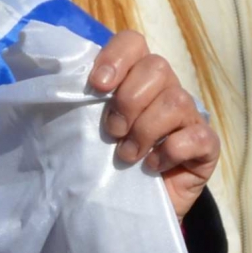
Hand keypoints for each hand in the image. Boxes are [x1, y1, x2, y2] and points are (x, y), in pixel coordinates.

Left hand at [84, 30, 217, 218]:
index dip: (116, 58)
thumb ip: (73, 103)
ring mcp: (189, 117)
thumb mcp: (83, 131)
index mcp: (134, 78)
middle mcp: (165, 90)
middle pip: (157, 67)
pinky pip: (196, 136)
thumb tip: (45, 76)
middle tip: (112, 132)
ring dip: (145, 131)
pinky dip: (170, 152)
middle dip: (128, 101)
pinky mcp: (206, 146)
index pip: (133, 43)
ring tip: (127, 156)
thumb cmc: (103, 165)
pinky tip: (153, 166)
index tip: (98, 86)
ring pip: (176, 100)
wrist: (127, 210)